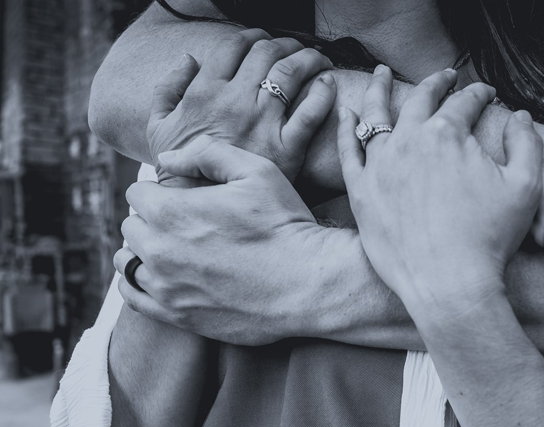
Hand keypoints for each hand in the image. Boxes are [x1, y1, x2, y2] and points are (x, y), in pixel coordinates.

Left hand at [114, 136, 330, 345]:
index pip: (138, 193)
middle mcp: (159, 250)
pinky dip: (138, 284)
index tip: (183, 197)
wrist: (309, 283)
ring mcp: (166, 287)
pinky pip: (134, 298)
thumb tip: (167, 159)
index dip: (161, 190)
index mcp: (171, 211)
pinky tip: (159, 276)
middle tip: (185, 223)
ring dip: (145, 251)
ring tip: (173, 249)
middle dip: (152, 220)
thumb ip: (207, 155)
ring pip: (129, 262)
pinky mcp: (177, 316)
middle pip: (132, 227)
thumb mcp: (257, 171)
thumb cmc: (285, 224)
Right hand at [147, 29, 335, 182]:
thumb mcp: (158, 128)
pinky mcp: (287, 148)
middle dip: (284, 44)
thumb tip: (188, 59)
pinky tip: (328, 83)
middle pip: (266, 53)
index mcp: (205, 92)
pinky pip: (311, 111)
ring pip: (291, 72)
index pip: (233, 47)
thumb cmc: (180, 174)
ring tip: (315, 59)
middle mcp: (236, 101)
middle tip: (293, 49)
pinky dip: (324, 91)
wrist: (203, 213)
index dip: (251, 38)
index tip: (261, 41)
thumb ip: (167, 89)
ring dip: (307, 57)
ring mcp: (263, 123)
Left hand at [337, 67, 542, 318]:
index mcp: (449, 134)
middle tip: (445, 77)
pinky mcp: (361, 192)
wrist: (449, 285)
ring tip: (383, 74)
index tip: (486, 95)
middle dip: (437, 84)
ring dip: (382, 90)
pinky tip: (347, 113)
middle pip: (422, 100)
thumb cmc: (490, 239)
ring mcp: (380, 165)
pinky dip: (346, 129)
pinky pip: (349, 152)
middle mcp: (409, 141)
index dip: (479, 95)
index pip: (465, 103)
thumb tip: (520, 115)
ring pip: (377, 116)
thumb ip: (526, 143)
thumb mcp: (525, 187)